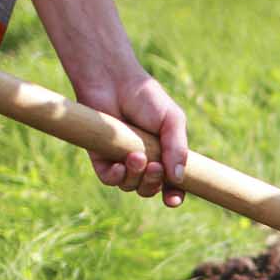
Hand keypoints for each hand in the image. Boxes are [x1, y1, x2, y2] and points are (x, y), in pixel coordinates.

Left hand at [74, 69, 187, 207]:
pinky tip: (120, 165)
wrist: (113, 81)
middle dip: (154, 183)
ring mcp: (121, 160)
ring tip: (136, 156)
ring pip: (130, 186)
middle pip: (150, 189)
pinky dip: (116, 177)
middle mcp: (144, 162)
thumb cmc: (146, 98)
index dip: (174, 195)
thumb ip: (178, 149)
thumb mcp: (173, 121)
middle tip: (155, 166)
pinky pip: (110, 179)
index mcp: (164, 156)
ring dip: (136, 177)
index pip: (172, 185)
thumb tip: (179, 178)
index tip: (173, 198)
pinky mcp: (101, 157)